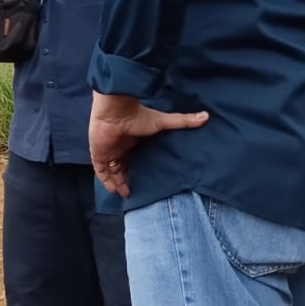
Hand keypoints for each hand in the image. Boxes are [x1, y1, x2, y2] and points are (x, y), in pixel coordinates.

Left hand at [89, 91, 209, 197]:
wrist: (116, 111)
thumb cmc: (138, 116)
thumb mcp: (163, 122)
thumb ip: (183, 121)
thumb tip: (206, 116)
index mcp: (131, 139)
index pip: (132, 156)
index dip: (136, 167)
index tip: (143, 179)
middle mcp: (119, 145)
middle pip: (120, 165)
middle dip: (125, 178)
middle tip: (132, 192)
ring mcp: (107, 149)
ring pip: (110, 170)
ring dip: (115, 181)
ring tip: (125, 194)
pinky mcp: (98, 152)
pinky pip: (100, 169)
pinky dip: (104, 179)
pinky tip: (112, 190)